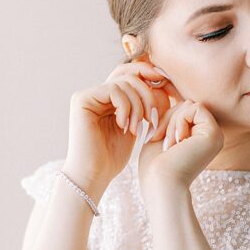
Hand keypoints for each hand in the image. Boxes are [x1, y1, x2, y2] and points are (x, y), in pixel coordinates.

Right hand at [62, 61, 180, 199]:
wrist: (93, 175)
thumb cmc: (113, 156)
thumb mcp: (135, 125)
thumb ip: (142, 103)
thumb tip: (161, 78)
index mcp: (107, 98)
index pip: (131, 74)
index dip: (150, 77)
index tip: (168, 89)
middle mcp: (95, 93)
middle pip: (129, 74)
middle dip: (148, 93)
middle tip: (153, 117)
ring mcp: (87, 95)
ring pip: (124, 83)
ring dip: (138, 106)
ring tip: (137, 129)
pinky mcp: (82, 99)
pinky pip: (113, 90)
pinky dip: (125, 107)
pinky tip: (124, 127)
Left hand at [137, 98, 224, 191]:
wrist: (160, 183)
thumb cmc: (155, 166)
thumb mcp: (161, 135)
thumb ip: (172, 117)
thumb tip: (178, 98)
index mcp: (199, 138)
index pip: (182, 110)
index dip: (165, 119)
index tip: (155, 138)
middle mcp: (211, 136)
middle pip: (186, 105)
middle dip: (168, 119)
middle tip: (161, 141)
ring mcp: (215, 134)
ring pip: (190, 105)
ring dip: (172, 122)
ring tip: (169, 144)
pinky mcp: (214, 133)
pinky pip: (195, 108)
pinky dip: (179, 121)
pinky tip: (176, 141)